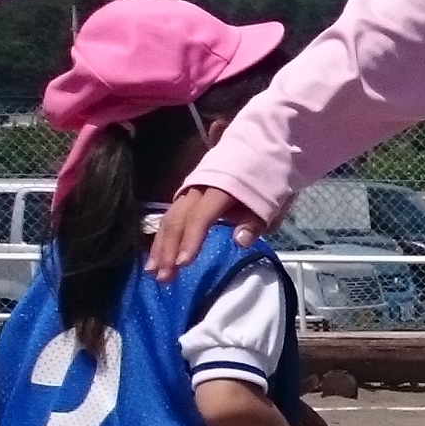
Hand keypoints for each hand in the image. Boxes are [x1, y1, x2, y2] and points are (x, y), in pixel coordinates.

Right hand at [148, 186, 265, 280]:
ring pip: (169, 219)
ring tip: (152, 271)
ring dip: (160, 246)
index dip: (191, 240)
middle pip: (177, 220)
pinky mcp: (186, 197)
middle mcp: (197, 189)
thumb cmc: (267, 178)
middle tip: (163, 277)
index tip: (183, 264)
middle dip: (168, 249)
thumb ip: (256, 220)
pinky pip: (171, 218)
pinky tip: (156, 256)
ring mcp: (189, 192)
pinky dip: (163, 237)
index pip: (200, 217)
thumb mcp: (272, 199)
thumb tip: (240, 242)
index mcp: (219, 189)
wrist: (258, 148)